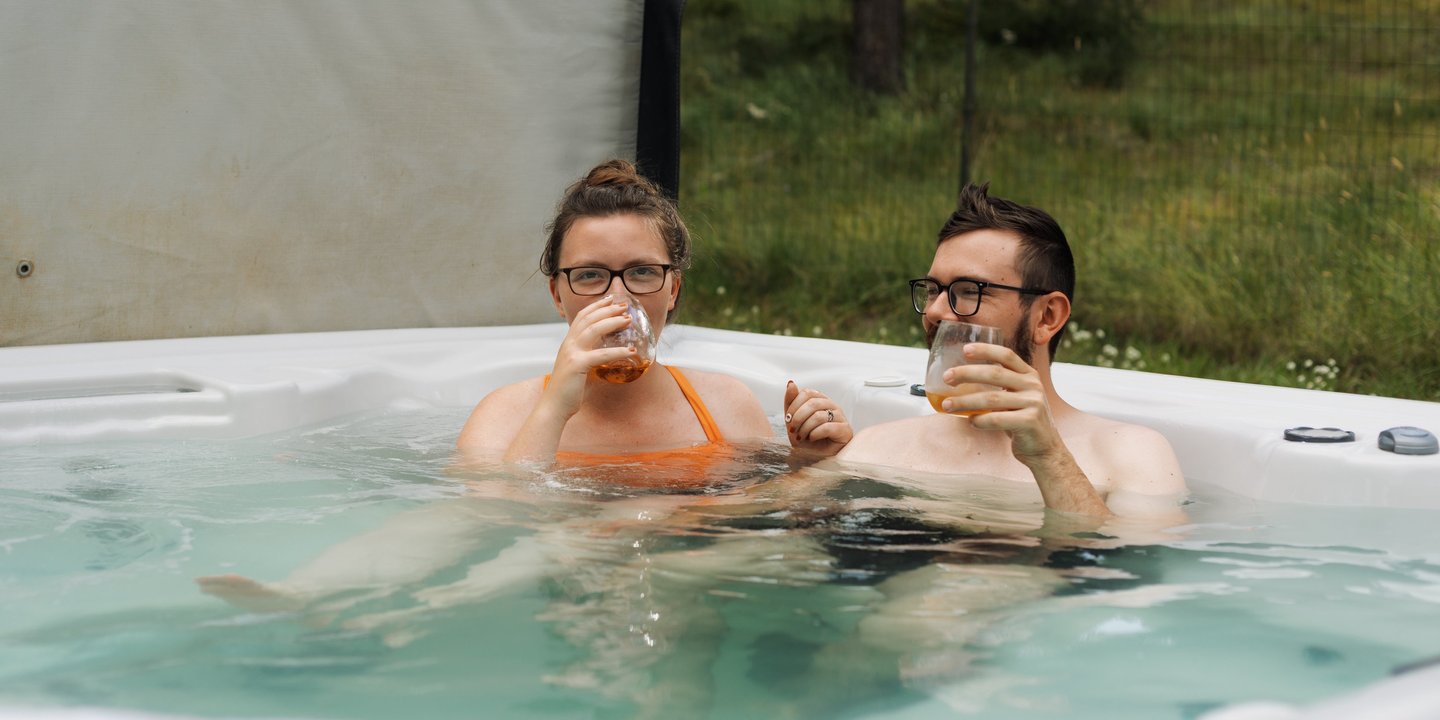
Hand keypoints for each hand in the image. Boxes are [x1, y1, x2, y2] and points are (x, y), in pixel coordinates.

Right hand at [542, 296, 638, 417]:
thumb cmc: (567, 390)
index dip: (596, 306)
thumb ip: (588, 357)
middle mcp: (568, 344)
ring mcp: (572, 353)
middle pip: (589, 318)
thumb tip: (606, 356)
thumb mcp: (577, 367)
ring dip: (613, 322)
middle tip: (624, 305)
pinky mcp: (577, 365)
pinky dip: (618, 351)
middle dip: (608, 309)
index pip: (581, 317)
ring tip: (628, 320)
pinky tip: (631, 351)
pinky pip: (601, 354)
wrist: (553, 406)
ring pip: (594, 329)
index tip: (609, 299)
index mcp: (568, 343)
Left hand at [783, 381, 852, 455]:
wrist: (815, 459)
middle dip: (798, 418)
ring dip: (805, 428)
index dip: (794, 405)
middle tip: (793, 430)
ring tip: (802, 437)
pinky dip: (815, 434)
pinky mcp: (845, 430)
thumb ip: (791, 402)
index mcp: (820, 400)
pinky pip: (827, 427)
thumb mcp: (793, 421)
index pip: (806, 393)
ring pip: (818, 415)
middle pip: (812, 402)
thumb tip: (791, 383)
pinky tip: (812, 439)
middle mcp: (832, 405)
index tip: (788, 420)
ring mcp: (841, 417)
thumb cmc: (806, 440)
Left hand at [942, 344, 1110, 516]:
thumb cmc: (1022, 422)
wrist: (1045, 450)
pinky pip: (996, 419)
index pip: (1006, 355)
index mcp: (1029, 375)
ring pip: (991, 398)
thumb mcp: (1015, 398)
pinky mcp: (1030, 422)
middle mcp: (1033, 386)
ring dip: (965, 401)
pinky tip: (970, 421)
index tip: (965, 350)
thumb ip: (1000, 386)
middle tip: (946, 378)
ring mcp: (1034, 403)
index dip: (986, 350)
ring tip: (946, 405)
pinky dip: (979, 420)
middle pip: (994, 374)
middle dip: (967, 374)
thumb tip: (961, 378)